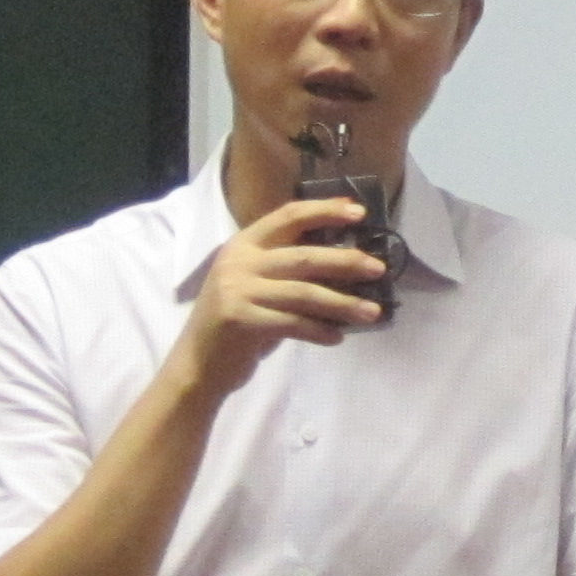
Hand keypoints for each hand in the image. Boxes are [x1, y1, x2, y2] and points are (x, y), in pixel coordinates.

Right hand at [175, 194, 386, 395]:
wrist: (197, 365)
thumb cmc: (237, 323)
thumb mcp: (257, 285)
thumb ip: (289, 271)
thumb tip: (345, 264)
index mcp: (244, 244)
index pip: (288, 216)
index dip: (324, 210)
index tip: (358, 212)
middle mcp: (239, 261)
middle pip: (303, 255)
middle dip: (345, 261)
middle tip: (378, 269)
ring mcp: (237, 289)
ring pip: (303, 293)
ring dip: (343, 303)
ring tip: (372, 312)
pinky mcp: (240, 319)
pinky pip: (292, 323)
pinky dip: (319, 330)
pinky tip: (338, 337)